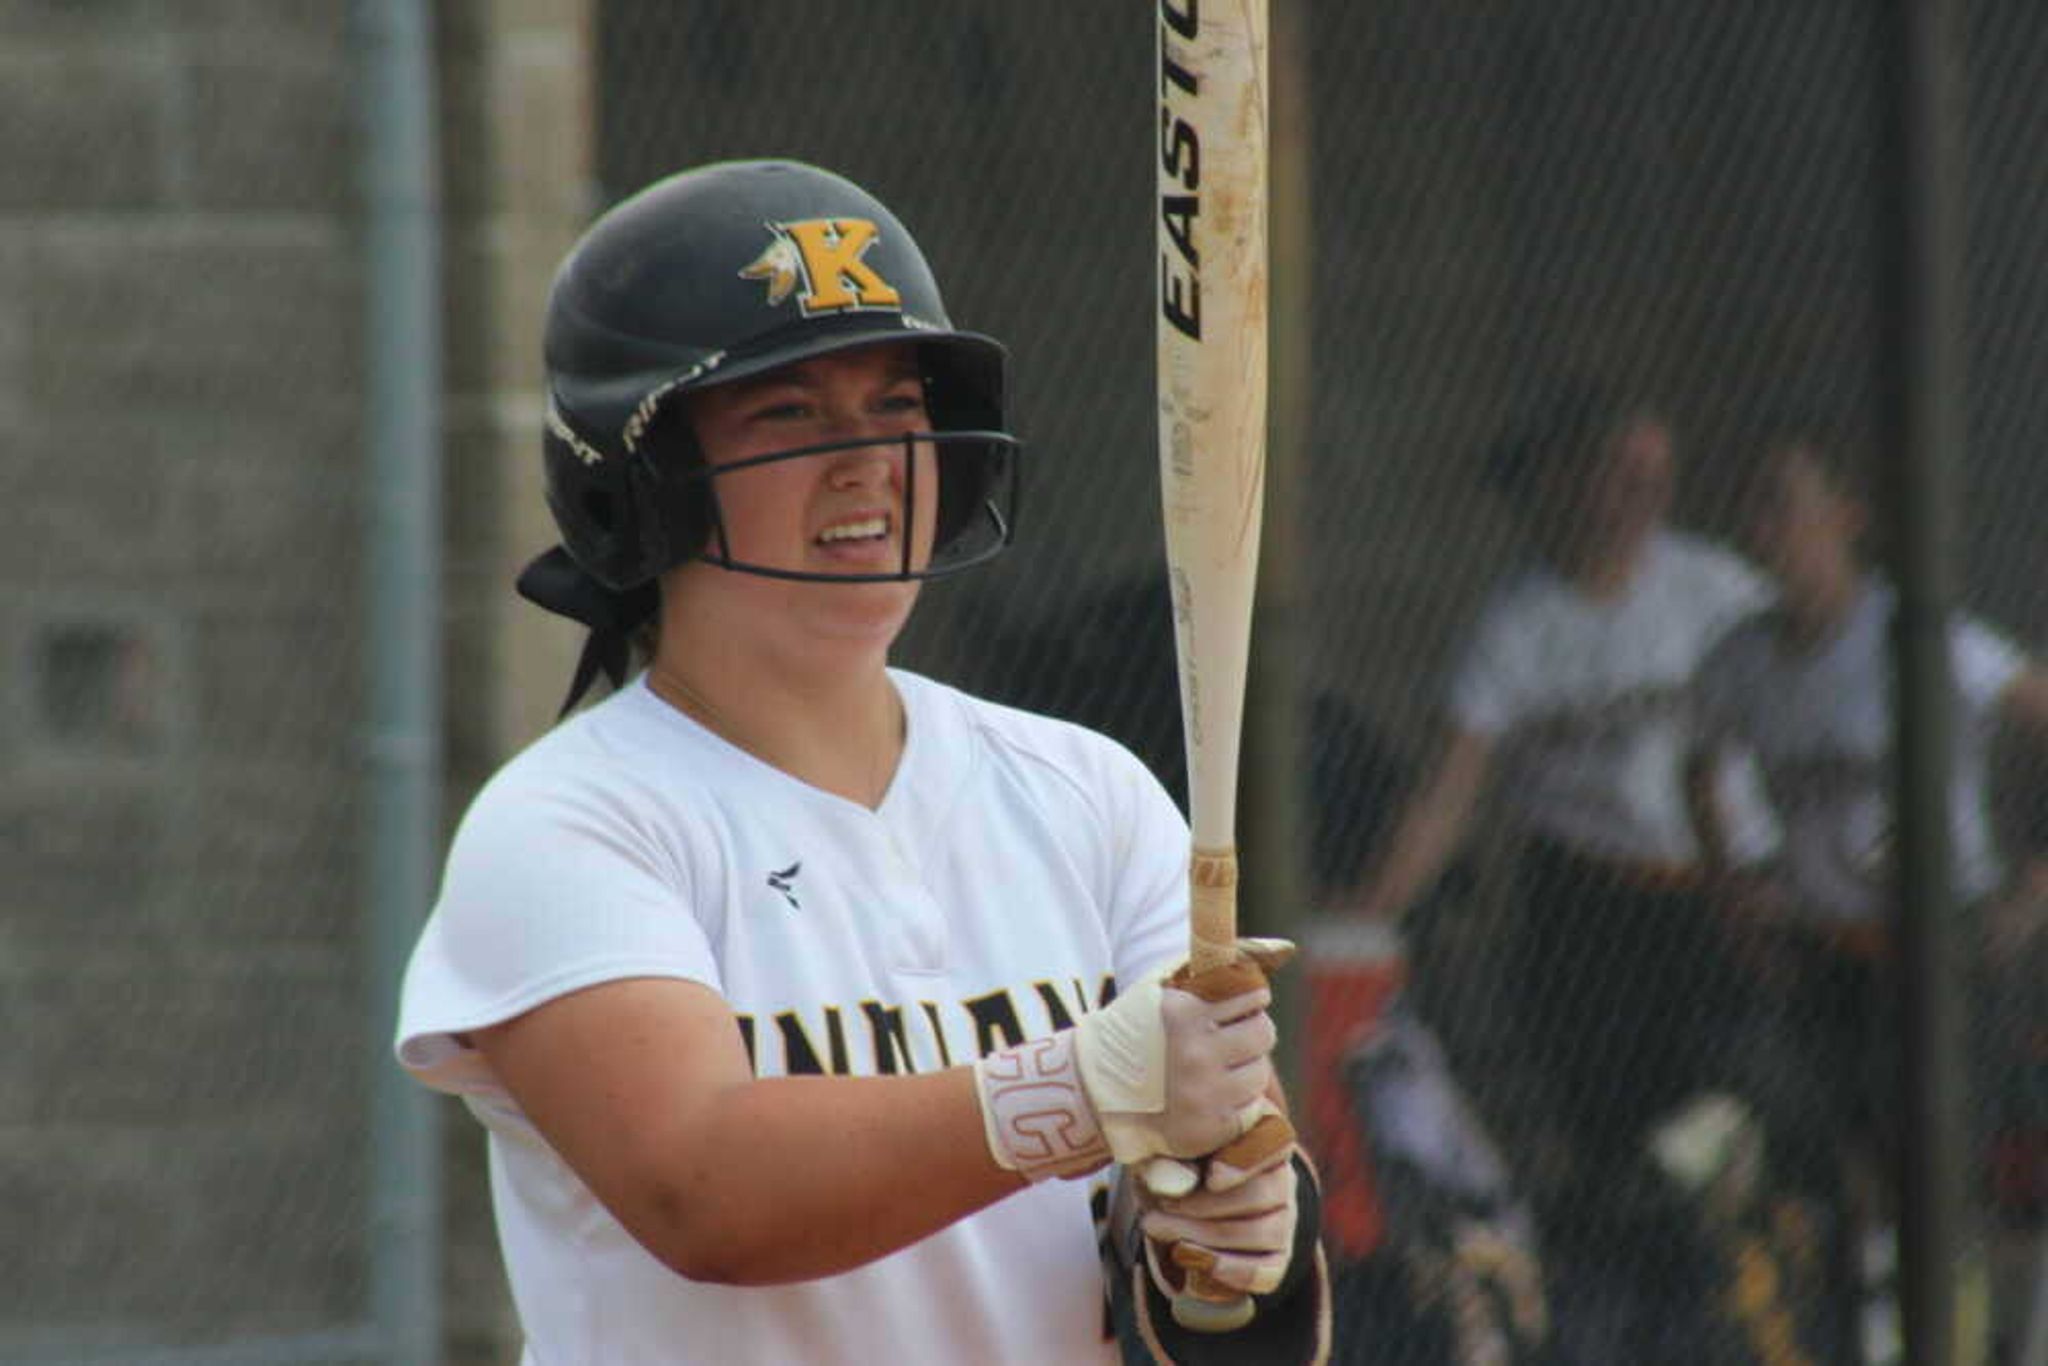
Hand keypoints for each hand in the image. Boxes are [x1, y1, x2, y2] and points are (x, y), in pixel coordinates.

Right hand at [1080, 939, 1288, 1167]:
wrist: (1094, 1093)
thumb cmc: (1134, 1032)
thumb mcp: (1160, 989)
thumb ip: (1209, 967)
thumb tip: (1282, 948)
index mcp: (1182, 1013)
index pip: (1251, 994)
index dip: (1249, 996)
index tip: (1240, 1002)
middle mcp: (1195, 1054)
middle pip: (1263, 1032)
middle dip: (1251, 1031)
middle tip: (1229, 1037)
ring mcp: (1203, 1095)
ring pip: (1260, 1072)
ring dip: (1244, 1067)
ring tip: (1215, 1068)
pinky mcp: (1210, 1129)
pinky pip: (1250, 1109)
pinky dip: (1237, 1102)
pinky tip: (1211, 1096)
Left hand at [1138, 1149, 1297, 1296]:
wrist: (1169, 1203)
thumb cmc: (1169, 1164)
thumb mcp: (1165, 1150)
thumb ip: (1170, 1158)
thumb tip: (1172, 1179)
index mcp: (1262, 1134)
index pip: (1274, 1142)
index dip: (1245, 1161)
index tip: (1210, 1177)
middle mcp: (1282, 1176)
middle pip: (1266, 1193)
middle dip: (1209, 1205)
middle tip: (1162, 1206)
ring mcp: (1283, 1218)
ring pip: (1267, 1232)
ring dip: (1208, 1235)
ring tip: (1159, 1228)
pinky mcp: (1276, 1256)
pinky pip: (1267, 1271)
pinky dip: (1230, 1270)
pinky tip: (1189, 1258)